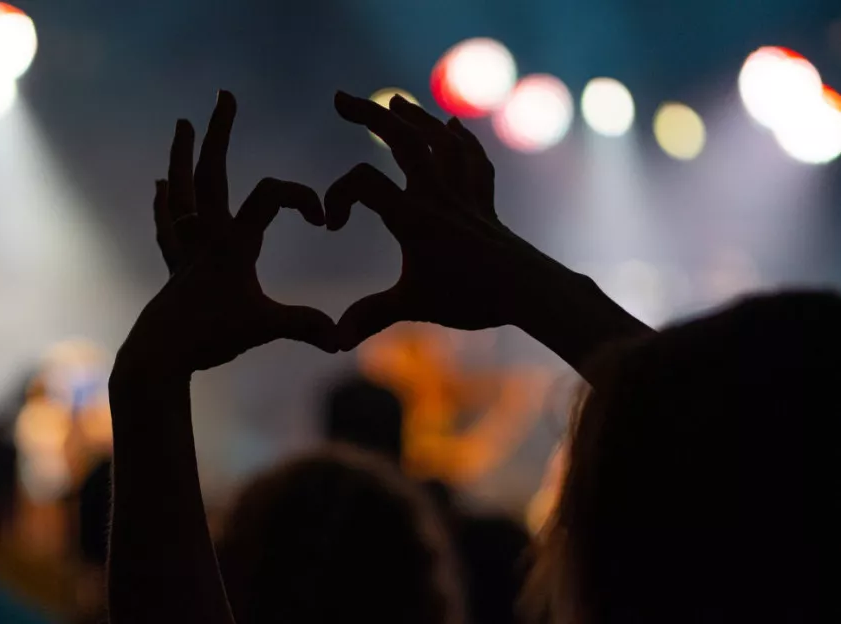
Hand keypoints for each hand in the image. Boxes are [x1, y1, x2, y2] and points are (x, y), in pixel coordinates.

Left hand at [115, 91, 338, 381]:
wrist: (157, 355)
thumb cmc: (210, 338)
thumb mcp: (265, 328)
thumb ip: (305, 326)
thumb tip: (342, 338)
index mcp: (233, 243)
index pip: (268, 196)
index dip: (299, 196)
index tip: (321, 218)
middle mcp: (206, 237)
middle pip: (211, 173)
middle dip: (219, 133)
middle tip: (224, 97)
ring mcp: (186, 248)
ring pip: (181, 190)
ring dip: (182, 156)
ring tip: (182, 126)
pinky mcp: (174, 266)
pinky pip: (168, 224)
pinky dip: (165, 203)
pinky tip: (159, 186)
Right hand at [327, 91, 578, 349]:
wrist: (528, 290)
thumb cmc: (470, 297)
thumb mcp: (412, 306)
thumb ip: (370, 316)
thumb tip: (333, 341)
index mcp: (412, 217)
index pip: (363, 183)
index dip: (338, 196)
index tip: (332, 224)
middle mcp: (436, 195)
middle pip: (401, 139)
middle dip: (368, 115)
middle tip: (340, 99)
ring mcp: (462, 193)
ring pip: (438, 140)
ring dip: (414, 117)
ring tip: (394, 104)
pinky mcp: (482, 201)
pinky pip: (472, 159)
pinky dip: (461, 139)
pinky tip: (452, 124)